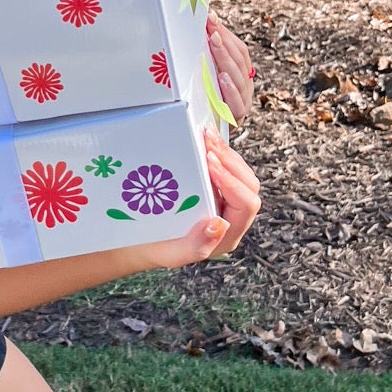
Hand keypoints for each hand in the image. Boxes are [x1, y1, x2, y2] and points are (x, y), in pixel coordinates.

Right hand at [144, 131, 261, 270]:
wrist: (143, 241)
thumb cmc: (158, 249)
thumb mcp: (172, 254)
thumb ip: (197, 247)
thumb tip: (218, 225)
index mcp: (228, 234)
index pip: (246, 205)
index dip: (231, 182)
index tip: (209, 165)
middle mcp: (231, 216)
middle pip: (248, 185)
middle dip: (230, 162)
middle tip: (208, 145)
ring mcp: (224, 199)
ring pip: (239, 172)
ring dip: (225, 152)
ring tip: (206, 137)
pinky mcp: (213, 186)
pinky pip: (225, 166)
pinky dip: (217, 151)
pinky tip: (204, 139)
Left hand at [207, 15, 256, 121]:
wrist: (212, 135)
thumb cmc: (209, 103)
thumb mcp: (211, 79)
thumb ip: (211, 60)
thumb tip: (203, 30)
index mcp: (243, 74)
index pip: (240, 50)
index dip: (226, 33)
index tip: (211, 18)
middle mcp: (246, 85)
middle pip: (239, 60)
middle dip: (223, 42)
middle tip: (210, 27)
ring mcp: (244, 100)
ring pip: (238, 76)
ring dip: (224, 58)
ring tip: (214, 42)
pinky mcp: (237, 117)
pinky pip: (236, 102)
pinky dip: (230, 89)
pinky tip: (221, 77)